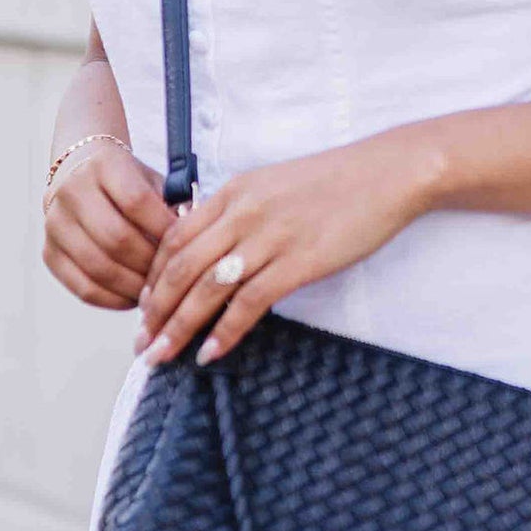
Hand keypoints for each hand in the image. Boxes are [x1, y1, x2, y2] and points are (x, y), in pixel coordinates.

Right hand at [43, 139, 173, 310]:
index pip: (136, 201)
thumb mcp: (152, 181)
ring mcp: (55, 224)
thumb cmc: (128, 183)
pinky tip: (133, 298)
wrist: (79, 174)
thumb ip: (172, 208)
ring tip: (156, 292)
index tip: (185, 246)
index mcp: (103, 165)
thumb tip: (190, 248)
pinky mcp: (49, 253)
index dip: (163, 229)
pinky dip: (113, 299)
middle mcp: (72, 192)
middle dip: (150, 263)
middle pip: (116, 238)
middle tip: (172, 276)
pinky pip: (83, 287)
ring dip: (134, 286)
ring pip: (98, 267)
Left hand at [134, 130, 436, 365]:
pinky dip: (225, 332)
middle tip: (143, 344)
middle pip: (180, 268)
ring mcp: (269, 237)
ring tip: (162, 357)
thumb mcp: (274, 185)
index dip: (153, 278)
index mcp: (232, 192)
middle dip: (155, 312)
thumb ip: (241, 213)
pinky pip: (249, 303)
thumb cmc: (336, 182)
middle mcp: (242, 213)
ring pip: (206, 289)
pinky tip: (211, 353)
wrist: (387, 173)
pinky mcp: (298, 262)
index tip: (144, 309)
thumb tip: (216, 250)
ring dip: (178, 328)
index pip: (173, 239)